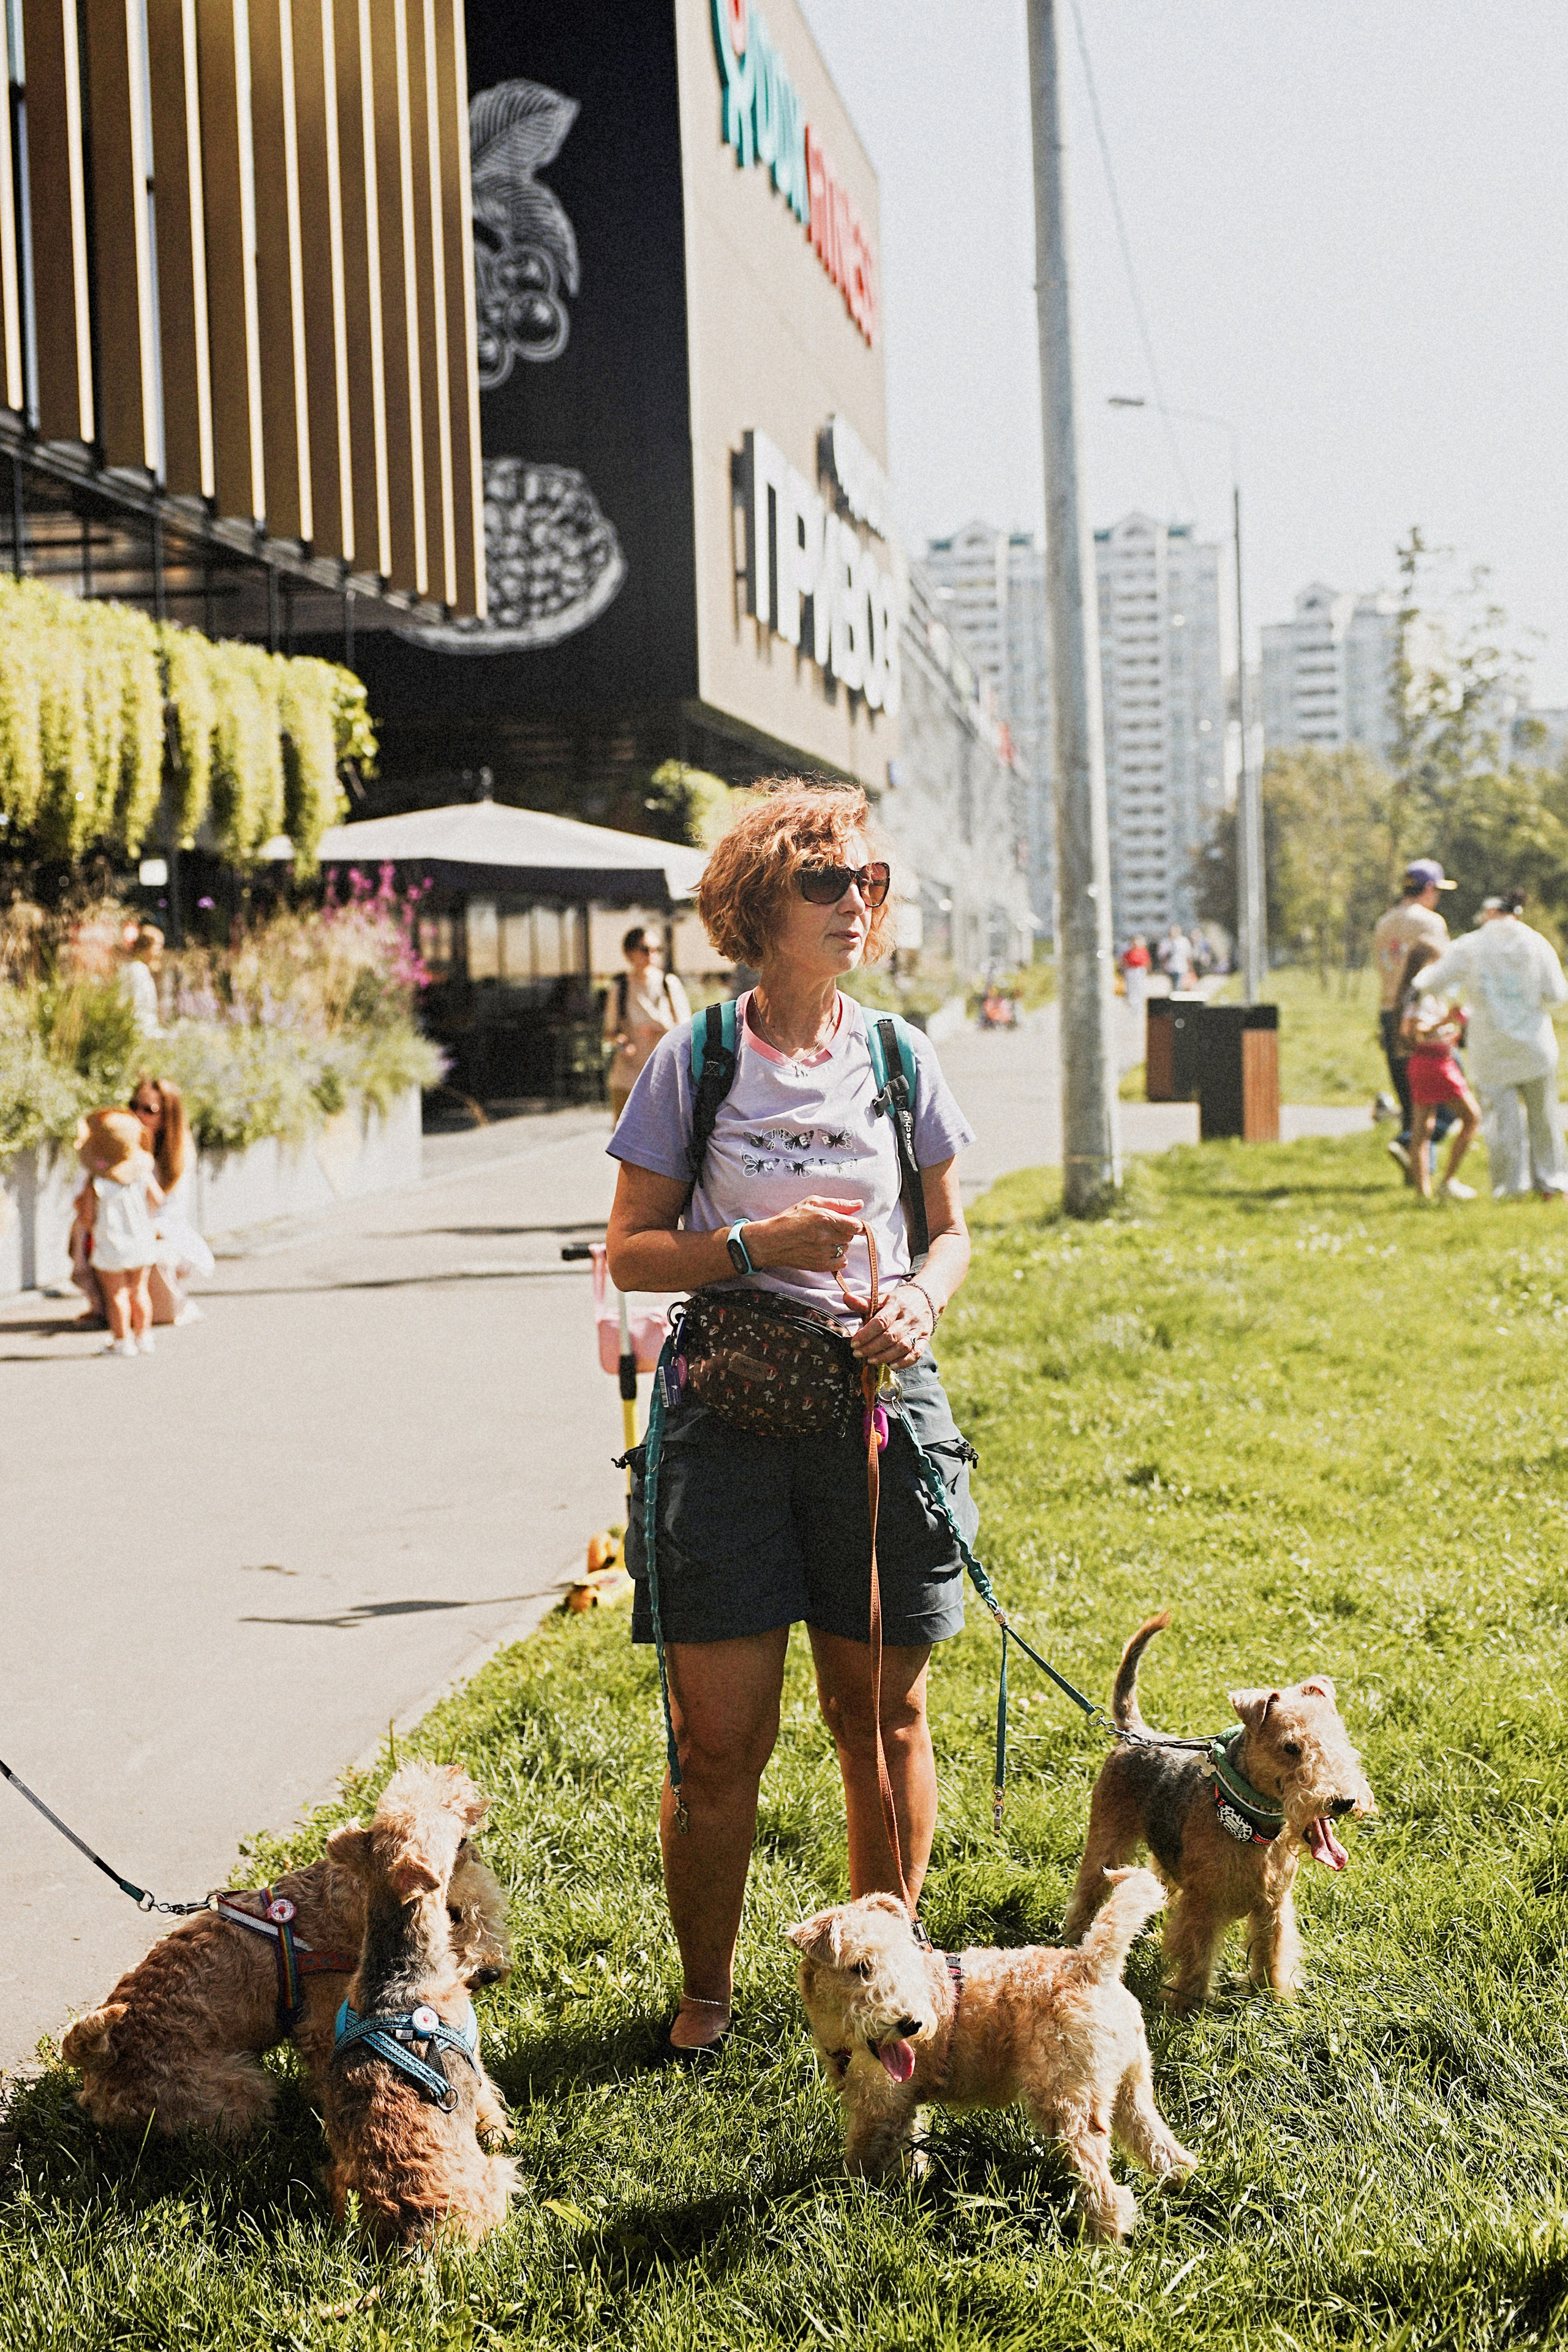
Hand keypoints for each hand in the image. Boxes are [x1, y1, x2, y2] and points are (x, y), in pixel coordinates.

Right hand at [749, 1195, 866, 1273]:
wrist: (772, 1240)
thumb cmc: (790, 1218)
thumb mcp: (812, 1203)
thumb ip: (838, 1204)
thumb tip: (859, 1204)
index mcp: (825, 1218)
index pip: (856, 1225)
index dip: (855, 1224)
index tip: (849, 1223)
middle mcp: (826, 1237)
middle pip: (850, 1237)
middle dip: (843, 1232)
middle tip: (829, 1228)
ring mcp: (823, 1253)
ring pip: (845, 1249)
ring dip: (839, 1244)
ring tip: (823, 1239)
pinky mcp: (820, 1265)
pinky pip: (841, 1263)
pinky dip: (837, 1257)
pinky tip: (826, 1251)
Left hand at [850, 1283, 935, 1368]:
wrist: (925, 1298)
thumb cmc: (898, 1301)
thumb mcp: (882, 1298)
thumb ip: (864, 1302)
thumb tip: (845, 1297)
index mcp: (896, 1304)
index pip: (881, 1321)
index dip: (866, 1334)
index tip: (854, 1343)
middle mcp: (908, 1317)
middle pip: (890, 1336)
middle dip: (872, 1347)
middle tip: (858, 1353)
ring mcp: (918, 1329)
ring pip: (903, 1346)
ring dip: (885, 1356)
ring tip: (870, 1360)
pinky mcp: (925, 1339)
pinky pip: (917, 1353)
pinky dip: (904, 1362)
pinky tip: (891, 1365)